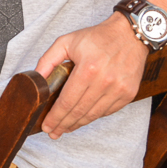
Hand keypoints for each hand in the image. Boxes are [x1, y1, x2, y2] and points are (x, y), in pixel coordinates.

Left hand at [34, 13, 147, 139]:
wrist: (130, 35)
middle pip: (79, 112)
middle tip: (53, 132)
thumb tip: (36, 79)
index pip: (67, 101)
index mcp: (88, 69)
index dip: (55, 116)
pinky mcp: (128, 94)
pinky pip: (107, 111)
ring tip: (65, 128)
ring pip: (93, 115)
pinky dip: (93, 116)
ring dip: (78, 124)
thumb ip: (48, 60)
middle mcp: (105, 81)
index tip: (47, 126)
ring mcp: (119, 89)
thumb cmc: (96, 37)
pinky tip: (83, 118)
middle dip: (63, 125)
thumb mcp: (66, 42)